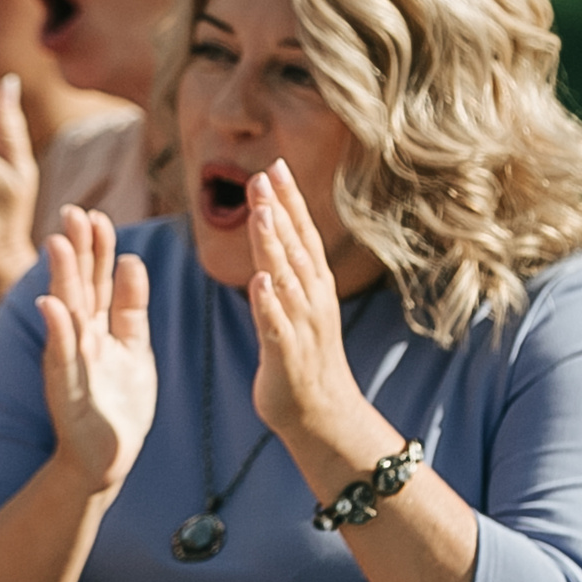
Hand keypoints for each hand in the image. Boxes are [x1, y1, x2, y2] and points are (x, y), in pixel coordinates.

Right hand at [37, 208, 155, 493]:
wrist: (107, 458)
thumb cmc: (119, 402)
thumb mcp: (134, 346)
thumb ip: (132, 306)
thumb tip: (132, 258)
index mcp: (99, 326)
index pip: (99, 279)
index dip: (98, 249)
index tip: (97, 215)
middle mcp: (81, 338)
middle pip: (80, 286)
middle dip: (77, 250)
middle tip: (73, 211)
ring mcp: (72, 362)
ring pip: (67, 313)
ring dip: (61, 278)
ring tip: (56, 244)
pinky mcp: (67, 390)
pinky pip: (61, 356)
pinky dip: (57, 330)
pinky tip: (51, 305)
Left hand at [245, 160, 370, 447]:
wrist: (322, 415)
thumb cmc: (304, 357)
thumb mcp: (298, 305)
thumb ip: (287, 269)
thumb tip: (272, 228)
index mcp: (313, 286)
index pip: (301, 235)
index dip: (289, 200)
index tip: (275, 166)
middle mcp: (312, 300)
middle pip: (294, 248)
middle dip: (279, 211)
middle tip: (264, 175)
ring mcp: (302, 327)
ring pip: (286, 280)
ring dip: (274, 246)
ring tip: (261, 214)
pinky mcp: (287, 356)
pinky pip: (276, 326)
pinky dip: (269, 304)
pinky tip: (260, 281)